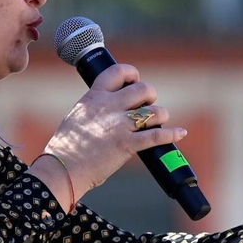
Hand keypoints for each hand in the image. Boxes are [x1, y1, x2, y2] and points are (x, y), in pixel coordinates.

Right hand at [33, 62, 186, 200]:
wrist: (62, 170)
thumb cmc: (66, 148)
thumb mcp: (77, 117)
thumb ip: (94, 108)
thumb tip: (109, 108)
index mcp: (94, 97)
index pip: (117, 72)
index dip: (132, 73)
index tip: (135, 80)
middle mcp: (108, 107)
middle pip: (142, 89)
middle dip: (150, 96)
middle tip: (147, 104)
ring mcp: (119, 125)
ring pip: (153, 111)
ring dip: (160, 115)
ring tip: (159, 120)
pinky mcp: (127, 145)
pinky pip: (157, 136)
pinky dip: (172, 134)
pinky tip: (179, 132)